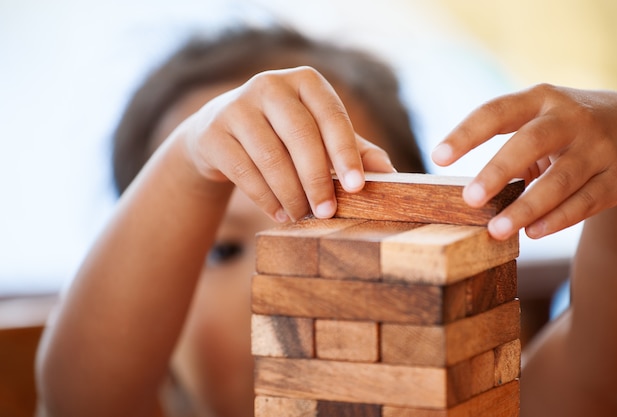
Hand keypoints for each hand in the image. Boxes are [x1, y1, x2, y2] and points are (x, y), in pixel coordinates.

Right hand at [180, 66, 394, 222]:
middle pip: (300, 136)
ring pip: (271, 158)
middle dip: (317, 180)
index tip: (358, 187)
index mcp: (305, 81)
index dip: (346, 152)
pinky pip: (245, 172)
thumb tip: (391, 175)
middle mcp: (270, 85)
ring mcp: (237, 106)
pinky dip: (266, 199)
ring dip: (291, 194)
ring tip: (302, 215)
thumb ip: (354, 151)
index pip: (331, 115)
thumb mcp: (319, 136)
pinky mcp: (214, 133)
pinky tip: (279, 213)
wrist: (221, 133)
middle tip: (327, 212)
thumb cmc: (283, 135)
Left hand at [431, 84, 616, 239]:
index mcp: (541, 100)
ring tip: (496, 229)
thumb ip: (509, 145)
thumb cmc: (565, 128)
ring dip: (525, 207)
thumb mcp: (540, 120)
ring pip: (560, 180)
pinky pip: (585, 202)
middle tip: (470, 199)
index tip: (437, 157)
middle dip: (497, 171)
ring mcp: (598, 148)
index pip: (497, 112)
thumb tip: (468, 194)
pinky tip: (531, 232)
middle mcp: (571, 119)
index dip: (466, 134)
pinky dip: (557, 220)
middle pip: (531, 142)